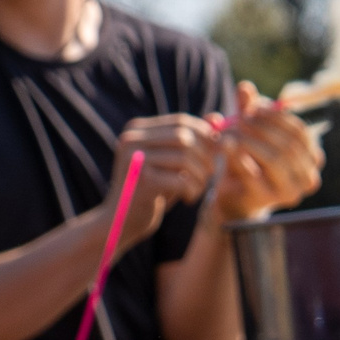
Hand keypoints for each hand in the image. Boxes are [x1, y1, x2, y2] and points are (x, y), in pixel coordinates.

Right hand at [108, 115, 220, 244]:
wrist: (122, 222)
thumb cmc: (151, 190)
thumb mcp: (171, 162)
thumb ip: (192, 139)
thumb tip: (217, 118)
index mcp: (135, 130)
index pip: (180, 121)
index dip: (205, 135)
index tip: (215, 153)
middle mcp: (130, 140)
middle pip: (184, 136)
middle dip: (205, 155)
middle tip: (210, 173)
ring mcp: (133, 160)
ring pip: (184, 157)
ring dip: (200, 175)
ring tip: (198, 188)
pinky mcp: (140, 181)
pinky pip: (181, 179)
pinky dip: (192, 190)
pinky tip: (189, 199)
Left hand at [213, 83, 325, 221]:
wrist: (232, 196)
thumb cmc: (246, 160)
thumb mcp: (248, 133)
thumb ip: (247, 111)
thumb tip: (244, 86)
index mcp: (312, 157)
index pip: (300, 131)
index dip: (277, 116)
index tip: (254, 106)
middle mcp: (309, 176)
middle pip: (289, 144)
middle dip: (262, 128)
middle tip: (239, 118)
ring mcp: (291, 191)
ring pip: (275, 158)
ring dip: (249, 141)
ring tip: (229, 132)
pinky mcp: (269, 200)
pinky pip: (255, 174)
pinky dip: (238, 157)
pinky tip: (225, 146)